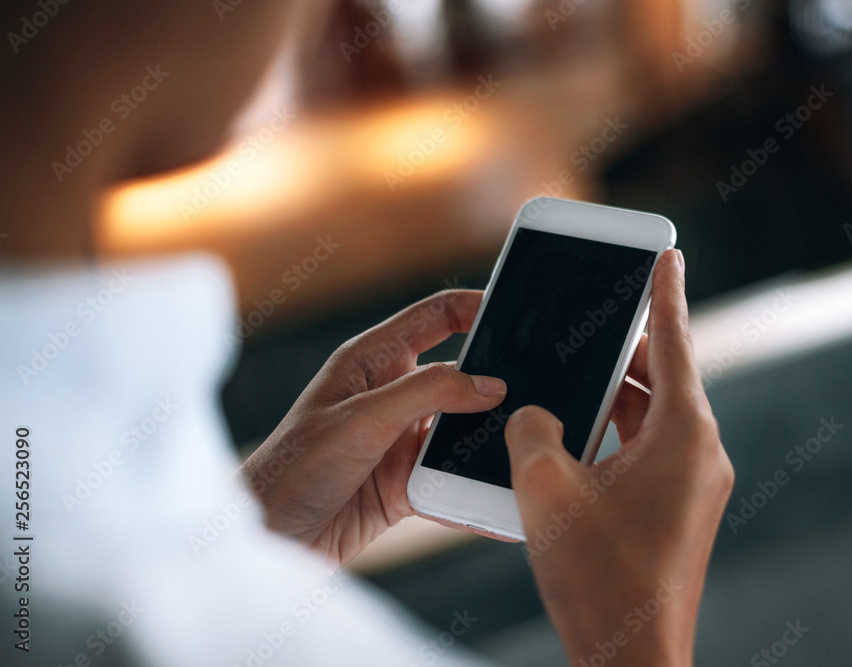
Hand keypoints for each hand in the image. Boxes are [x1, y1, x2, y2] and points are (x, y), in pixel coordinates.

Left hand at [241, 290, 506, 565]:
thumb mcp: (362, 420)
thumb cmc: (292, 469)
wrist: (269, 540)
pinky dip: (473, 490)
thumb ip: (427, 394)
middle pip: (458, 375)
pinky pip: (452, 479)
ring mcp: (399, 439)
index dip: (475, 307)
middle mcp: (389, 394)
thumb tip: (488, 384)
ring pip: (461, 430)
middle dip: (494, 383)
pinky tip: (498, 500)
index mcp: (371, 360)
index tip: (516, 315)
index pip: (435, 317)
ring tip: (522, 448)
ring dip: (486, 441)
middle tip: (536, 390)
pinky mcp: (405, 482)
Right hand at [504, 249, 733, 665]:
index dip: (665, 294)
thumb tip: (537, 414)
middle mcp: (700, 454)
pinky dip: (614, 435)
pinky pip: (649, 451)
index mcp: (683, 435)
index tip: (666, 256)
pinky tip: (572, 439)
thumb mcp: (545, 488)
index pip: (674, 344)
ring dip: (611, 399)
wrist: (631, 657)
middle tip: (587, 326)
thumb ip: (533, 430)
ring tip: (567, 381)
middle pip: (660, 380)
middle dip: (619, 354)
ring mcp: (694, 485)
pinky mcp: (679, 510)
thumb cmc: (597, 577)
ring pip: (652, 418)